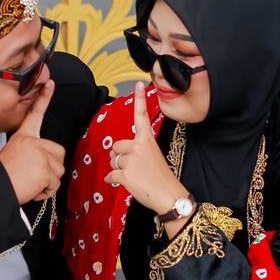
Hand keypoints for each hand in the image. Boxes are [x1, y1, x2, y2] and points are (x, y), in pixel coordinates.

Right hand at [0, 80, 65, 203]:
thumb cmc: (2, 176)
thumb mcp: (14, 155)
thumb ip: (32, 153)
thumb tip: (45, 162)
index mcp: (24, 137)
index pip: (35, 114)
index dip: (44, 98)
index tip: (49, 83)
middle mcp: (34, 142)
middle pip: (58, 153)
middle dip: (51, 168)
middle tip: (33, 175)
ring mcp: (40, 154)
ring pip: (59, 171)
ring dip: (48, 182)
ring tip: (30, 182)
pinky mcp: (45, 168)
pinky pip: (56, 184)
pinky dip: (46, 191)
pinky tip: (33, 189)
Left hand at [104, 82, 187, 214]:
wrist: (168, 195)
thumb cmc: (161, 177)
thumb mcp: (152, 156)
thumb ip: (137, 150)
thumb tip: (117, 156)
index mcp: (147, 140)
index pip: (142, 116)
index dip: (139, 100)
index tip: (139, 83)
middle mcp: (138, 146)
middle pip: (117, 146)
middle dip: (121, 156)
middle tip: (135, 167)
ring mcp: (131, 160)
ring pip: (114, 161)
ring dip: (120, 169)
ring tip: (135, 176)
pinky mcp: (124, 174)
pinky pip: (111, 175)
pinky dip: (114, 180)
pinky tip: (125, 183)